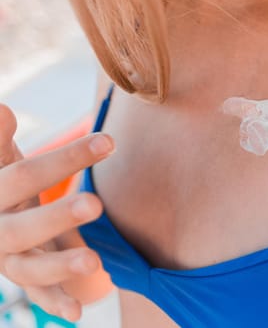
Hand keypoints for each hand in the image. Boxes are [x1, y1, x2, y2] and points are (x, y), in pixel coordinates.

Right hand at [0, 104, 114, 320]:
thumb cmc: (2, 180)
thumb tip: (1, 109)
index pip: (23, 177)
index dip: (66, 159)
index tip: (109, 141)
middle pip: (23, 227)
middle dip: (58, 217)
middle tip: (96, 205)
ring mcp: (6, 259)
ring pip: (27, 269)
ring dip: (59, 267)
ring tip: (94, 262)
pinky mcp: (22, 277)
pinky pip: (37, 295)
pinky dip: (55, 304)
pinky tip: (78, 314)